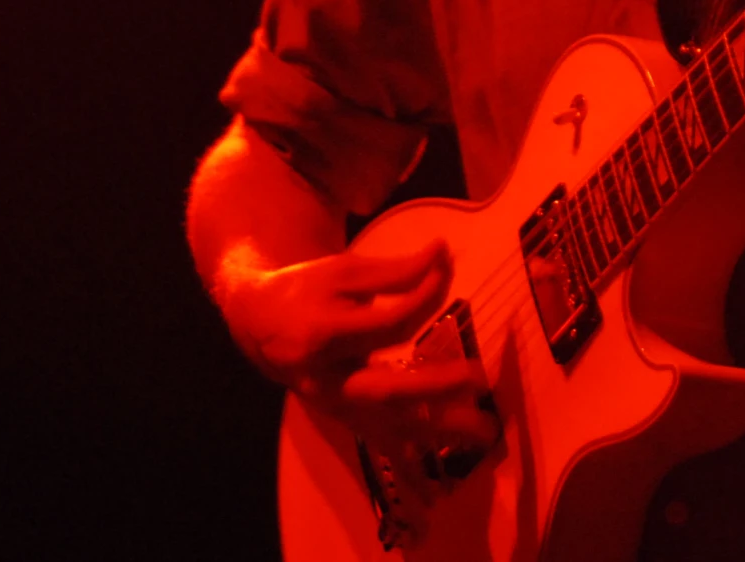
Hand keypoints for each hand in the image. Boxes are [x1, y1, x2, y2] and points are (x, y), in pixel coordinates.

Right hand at [220, 238, 499, 482]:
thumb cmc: (307, 291)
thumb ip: (396, 271)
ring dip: (437, 432)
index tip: (445, 266)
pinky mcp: (346, 422)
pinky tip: (440, 491)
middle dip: (432, 387)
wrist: (260, 324)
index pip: (389, 324)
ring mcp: (336, 408)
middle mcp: (326, 380)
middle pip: (383, 390)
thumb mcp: (346, 272)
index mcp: (323, 336)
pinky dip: (410, 469)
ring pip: (388, 428)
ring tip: (484, 433)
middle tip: (476, 377)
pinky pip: (382, 446)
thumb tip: (444, 253)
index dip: (426, 296)